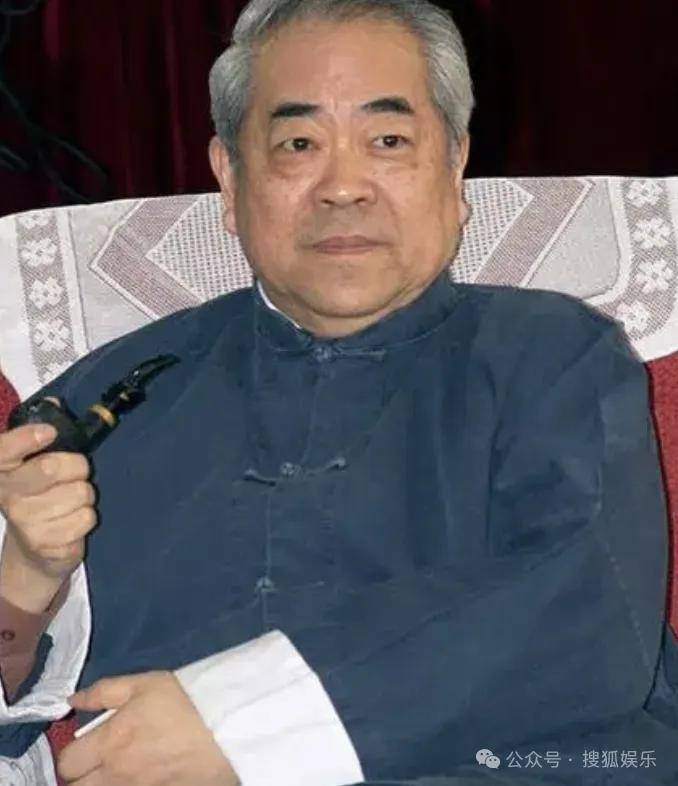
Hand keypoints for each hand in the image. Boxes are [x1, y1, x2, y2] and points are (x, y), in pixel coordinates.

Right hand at [0, 413, 95, 610]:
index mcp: (2, 469)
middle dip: (77, 466)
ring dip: (85, 495)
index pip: (5, 450)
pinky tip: (71, 522)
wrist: (34, 550)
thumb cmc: (39, 495)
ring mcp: (24, 522)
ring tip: (70, 502)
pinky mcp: (45, 544)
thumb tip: (54, 401)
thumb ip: (42, 433)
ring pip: (79, 493)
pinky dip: (87, 518)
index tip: (47, 432)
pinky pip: (86, 519)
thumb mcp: (34, 463)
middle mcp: (7, 495)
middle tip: (76, 473)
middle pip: (52, 467)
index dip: (27, 438)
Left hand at [58, 671, 239, 785]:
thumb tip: (73, 700)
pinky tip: (140, 777)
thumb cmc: (185, 701)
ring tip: (119, 770)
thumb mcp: (145, 683)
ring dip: (102, 784)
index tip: (85, 747)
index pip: (67, 763)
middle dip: (81, 778)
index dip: (72, 755)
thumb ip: (104, 691)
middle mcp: (116, 775)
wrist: (226, 728)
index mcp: (110, 742)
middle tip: (96, 764)